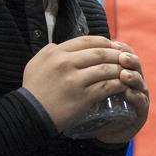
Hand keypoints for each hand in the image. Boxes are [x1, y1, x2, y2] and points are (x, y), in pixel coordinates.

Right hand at [22, 36, 146, 135]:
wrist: (29, 115)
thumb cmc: (33, 90)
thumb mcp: (36, 63)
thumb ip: (51, 52)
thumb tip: (65, 45)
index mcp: (55, 52)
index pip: (87, 40)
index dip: (105, 42)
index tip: (113, 46)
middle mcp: (64, 63)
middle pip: (99, 53)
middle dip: (116, 54)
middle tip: (125, 58)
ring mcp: (74, 80)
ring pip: (106, 69)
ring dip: (120, 69)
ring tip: (127, 72)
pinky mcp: (82, 97)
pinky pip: (107, 86)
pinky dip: (118, 84)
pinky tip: (123, 85)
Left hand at [91, 40, 148, 143]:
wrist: (102, 132)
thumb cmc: (93, 104)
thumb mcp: (85, 85)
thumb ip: (82, 69)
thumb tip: (64, 49)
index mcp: (121, 69)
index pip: (124, 53)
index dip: (119, 48)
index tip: (112, 44)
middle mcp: (132, 80)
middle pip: (135, 64)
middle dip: (128, 59)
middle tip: (121, 57)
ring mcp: (139, 95)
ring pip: (140, 81)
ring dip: (133, 76)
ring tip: (124, 74)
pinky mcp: (141, 112)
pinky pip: (141, 101)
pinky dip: (136, 96)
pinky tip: (129, 93)